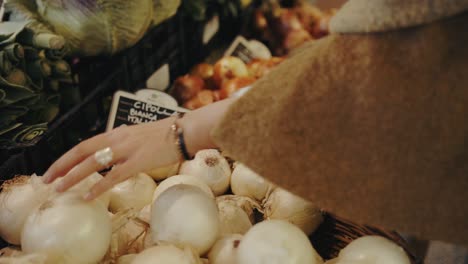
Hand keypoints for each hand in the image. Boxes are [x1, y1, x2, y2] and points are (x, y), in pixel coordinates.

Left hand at [42, 97, 235, 199]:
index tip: (55, 168)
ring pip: (93, 163)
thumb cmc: (166, 134)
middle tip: (47, 179)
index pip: (85, 144)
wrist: (185, 131)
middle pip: (82, 151)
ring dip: (74, 176)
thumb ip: (123, 142)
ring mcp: (128, 149)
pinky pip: (114, 176)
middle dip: (62, 165)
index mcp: (117, 133)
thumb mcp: (139, 135)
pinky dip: (99, 187)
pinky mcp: (139, 161)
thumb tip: (113, 153)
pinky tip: (88, 195)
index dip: (67, 156)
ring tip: (60, 188)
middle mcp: (118, 138)